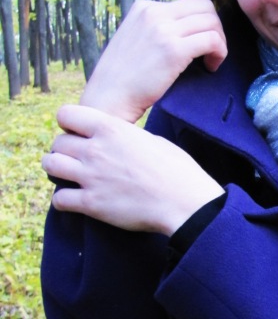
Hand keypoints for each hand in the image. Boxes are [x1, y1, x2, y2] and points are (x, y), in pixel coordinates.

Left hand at [43, 104, 223, 235]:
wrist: (185, 203)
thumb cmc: (177, 171)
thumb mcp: (153, 140)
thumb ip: (127, 137)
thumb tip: (121, 140)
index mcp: (111, 128)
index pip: (66, 114)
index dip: (69, 125)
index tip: (78, 135)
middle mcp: (95, 149)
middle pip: (57, 143)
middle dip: (64, 151)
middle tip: (76, 161)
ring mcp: (91, 177)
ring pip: (51, 166)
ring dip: (57, 171)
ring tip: (68, 177)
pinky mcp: (91, 204)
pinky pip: (59, 199)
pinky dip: (63, 201)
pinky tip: (75, 201)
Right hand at [81, 0, 226, 122]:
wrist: (109, 98)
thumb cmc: (123, 78)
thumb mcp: (135, 39)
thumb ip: (156, 29)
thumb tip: (186, 30)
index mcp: (144, 7)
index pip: (188, 4)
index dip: (201, 24)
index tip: (199, 46)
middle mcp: (154, 12)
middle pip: (205, 7)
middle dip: (215, 29)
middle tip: (212, 52)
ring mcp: (163, 29)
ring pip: (212, 22)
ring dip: (219, 42)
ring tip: (211, 62)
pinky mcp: (174, 50)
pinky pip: (212, 40)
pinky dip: (219, 53)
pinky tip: (211, 67)